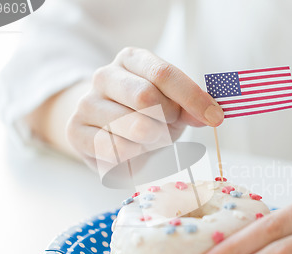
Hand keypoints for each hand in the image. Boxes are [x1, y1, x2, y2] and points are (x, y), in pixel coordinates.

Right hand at [66, 47, 223, 166]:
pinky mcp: (76, 131)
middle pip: (146, 98)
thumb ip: (192, 107)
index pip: (163, 73)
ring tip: (148, 140)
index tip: (216, 118)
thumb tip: (211, 114)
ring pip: (133, 127)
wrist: (109, 132)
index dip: (193, 97)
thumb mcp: (174, 106)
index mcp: (131, 59)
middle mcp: (104, 75)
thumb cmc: (148, 116)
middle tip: (167, 128)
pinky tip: (132, 151)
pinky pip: (114, 149)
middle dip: (167, 121)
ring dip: (152, 142)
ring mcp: (86, 103)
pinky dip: (133, 156)